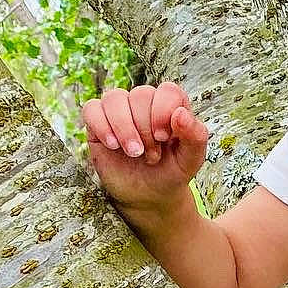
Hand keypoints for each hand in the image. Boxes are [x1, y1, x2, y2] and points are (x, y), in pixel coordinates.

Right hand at [82, 81, 207, 209]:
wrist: (148, 196)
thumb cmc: (172, 173)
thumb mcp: (191, 160)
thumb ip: (195, 136)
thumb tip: (181, 113)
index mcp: (171, 106)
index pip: (167, 90)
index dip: (164, 111)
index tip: (164, 138)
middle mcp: (144, 104)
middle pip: (141, 94)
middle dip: (146, 128)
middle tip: (152, 155)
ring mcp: (120, 111)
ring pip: (114, 98)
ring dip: (124, 127)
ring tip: (134, 153)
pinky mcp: (98, 123)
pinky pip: (91, 109)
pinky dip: (101, 126)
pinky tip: (113, 145)